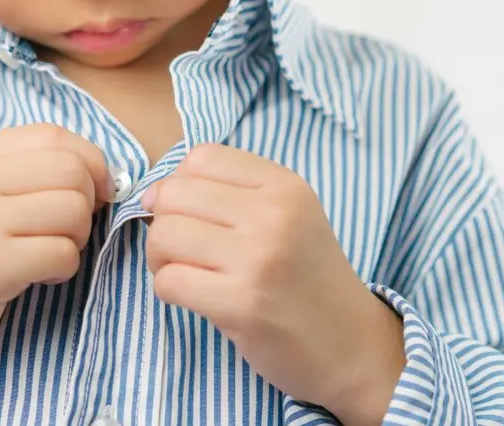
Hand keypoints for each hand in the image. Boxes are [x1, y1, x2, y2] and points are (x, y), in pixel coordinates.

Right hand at [0, 124, 112, 424]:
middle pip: (71, 171)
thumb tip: (103, 174)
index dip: (90, 162)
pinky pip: (63, 254)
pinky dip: (62, 270)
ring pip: (73, 211)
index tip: (94, 192)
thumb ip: (22, 176)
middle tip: (63, 233)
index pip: (53, 135)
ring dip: (74, 241)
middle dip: (86, 205)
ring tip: (42, 256)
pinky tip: (33, 278)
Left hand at [142, 144, 405, 424]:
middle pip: (174, 194)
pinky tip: (193, 296)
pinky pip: (169, 281)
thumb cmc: (308, 280)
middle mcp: (273, 214)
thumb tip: (150, 194)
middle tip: (180, 249)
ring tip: (185, 271)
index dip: (179, 184)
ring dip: (159, 258)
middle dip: (162, 222)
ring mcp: (258, 259)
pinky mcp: (241, 304)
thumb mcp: (288, 217)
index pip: (201, 157)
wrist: (353, 346)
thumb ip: (228, 195)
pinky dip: (168, 289)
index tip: (188, 213)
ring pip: (164, 235)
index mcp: (285, 186)